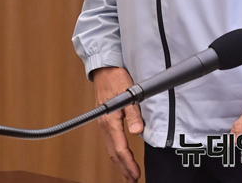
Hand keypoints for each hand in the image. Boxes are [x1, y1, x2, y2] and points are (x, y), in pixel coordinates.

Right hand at [92, 66, 143, 182]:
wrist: (104, 69)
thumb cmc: (116, 78)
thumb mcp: (129, 93)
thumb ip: (134, 113)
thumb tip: (137, 131)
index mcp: (110, 121)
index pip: (120, 149)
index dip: (128, 163)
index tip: (135, 174)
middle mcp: (105, 125)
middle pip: (113, 153)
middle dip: (123, 168)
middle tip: (132, 179)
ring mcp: (104, 123)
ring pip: (110, 149)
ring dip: (119, 162)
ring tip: (128, 173)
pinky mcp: (105, 120)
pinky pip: (110, 141)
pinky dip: (116, 152)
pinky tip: (120, 155)